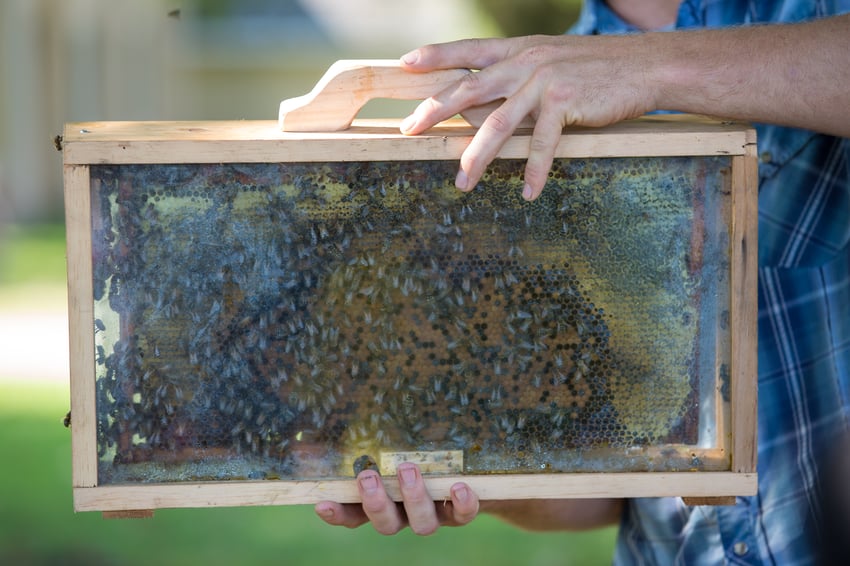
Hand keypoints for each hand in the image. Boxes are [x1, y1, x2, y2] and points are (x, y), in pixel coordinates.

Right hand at [315, 462, 479, 534]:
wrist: (468, 475)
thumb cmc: (415, 457)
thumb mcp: (386, 451)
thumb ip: (351, 446)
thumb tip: (303, 442)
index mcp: (382, 503)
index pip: (353, 516)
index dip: (338, 514)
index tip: (323, 503)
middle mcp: (405, 515)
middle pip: (386, 524)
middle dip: (375, 502)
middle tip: (367, 475)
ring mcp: (433, 516)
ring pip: (421, 524)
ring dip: (413, 498)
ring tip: (408, 468)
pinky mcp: (460, 512)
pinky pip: (462, 517)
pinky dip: (461, 504)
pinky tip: (458, 485)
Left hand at [399, 35, 656, 200]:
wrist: (645, 65)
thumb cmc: (597, 67)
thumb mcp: (552, 60)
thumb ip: (520, 76)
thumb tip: (491, 103)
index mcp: (519, 50)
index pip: (469, 50)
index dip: (435, 55)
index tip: (405, 63)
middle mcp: (525, 61)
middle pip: (468, 87)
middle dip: (434, 110)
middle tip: (409, 131)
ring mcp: (544, 81)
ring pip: (498, 123)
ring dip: (477, 157)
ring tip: (462, 184)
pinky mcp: (565, 102)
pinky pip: (542, 143)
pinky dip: (535, 172)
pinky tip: (528, 194)